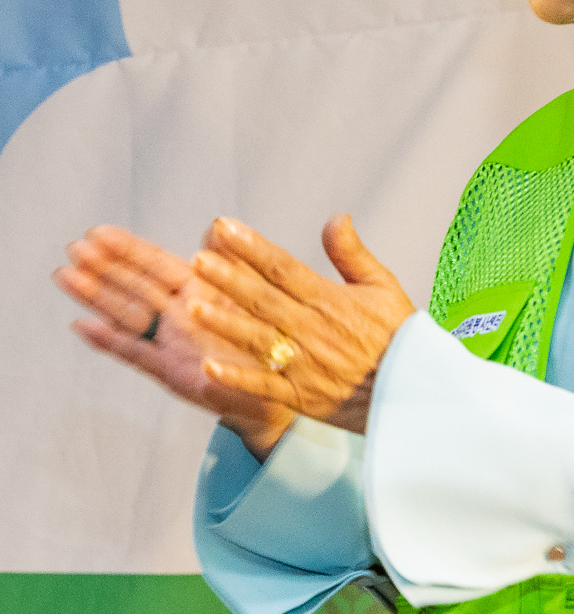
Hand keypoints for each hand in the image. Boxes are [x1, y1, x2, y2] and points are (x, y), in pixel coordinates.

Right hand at [56, 224, 294, 455]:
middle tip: (74, 249)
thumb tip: (217, 225)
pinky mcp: (169, 372)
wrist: (284, 389)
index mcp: (199, 291)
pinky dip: (108, 341)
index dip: (127, 248)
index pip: (156, 263)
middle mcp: (178, 314)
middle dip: (102, 267)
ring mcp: (170, 342)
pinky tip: (82, 326)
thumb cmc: (275, 341)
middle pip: (132, 285)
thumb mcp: (262, 293)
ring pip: (125, 313)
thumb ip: (238, 260)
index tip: (98, 232)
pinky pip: (134, 353)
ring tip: (66, 276)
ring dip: (95, 295)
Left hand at [185, 215, 415, 435]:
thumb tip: (336, 217)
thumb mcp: (384, 289)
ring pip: (259, 341)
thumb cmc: (398, 338)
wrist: (419, 393)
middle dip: (230, 280)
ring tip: (194, 308)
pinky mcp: (301, 396)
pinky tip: (210, 369)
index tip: (223, 227)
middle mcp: (314, 330)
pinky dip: (238, 380)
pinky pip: (265, 388)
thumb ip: (352, 254)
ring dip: (226, 325)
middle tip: (200, 262)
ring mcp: (305, 364)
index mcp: (331, 301)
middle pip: (265, 300)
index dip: (252, 247)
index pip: (284, 268)